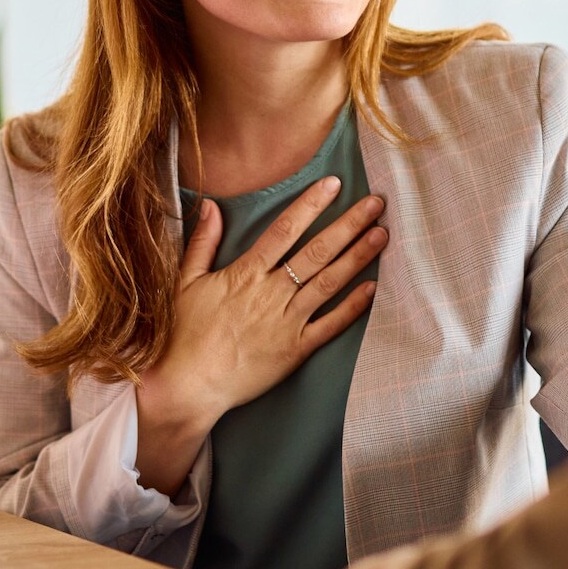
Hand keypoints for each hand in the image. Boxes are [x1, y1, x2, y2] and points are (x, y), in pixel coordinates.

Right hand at [133, 177, 385, 493]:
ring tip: (382, 235)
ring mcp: (288, 321)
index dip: (311, 204)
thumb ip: (202, 242)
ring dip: (358, 257)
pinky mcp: (296, 350)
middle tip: (375, 203)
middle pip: (317, 251)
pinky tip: (372, 288)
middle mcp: (272, 292)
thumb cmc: (186, 334)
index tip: (334, 183)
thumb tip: (211, 204)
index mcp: (247, 273)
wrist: (190, 385)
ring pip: (329, 283)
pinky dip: (352, 307)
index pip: (285, 229)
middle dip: (349, 224)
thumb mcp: (185, 282)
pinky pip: (330, 326)